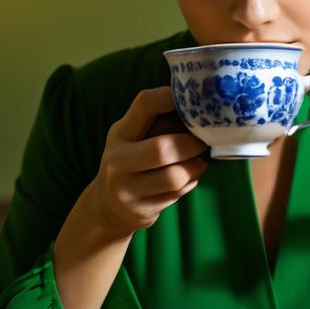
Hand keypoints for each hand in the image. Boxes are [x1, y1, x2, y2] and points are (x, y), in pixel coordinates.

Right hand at [90, 86, 208, 236]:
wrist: (107, 205)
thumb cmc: (131, 161)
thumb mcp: (133, 136)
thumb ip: (158, 121)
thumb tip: (200, 106)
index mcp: (120, 133)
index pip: (145, 104)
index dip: (172, 98)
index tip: (193, 100)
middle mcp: (117, 160)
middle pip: (163, 148)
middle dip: (191, 144)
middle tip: (202, 143)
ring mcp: (126, 189)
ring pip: (175, 176)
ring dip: (195, 167)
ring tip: (198, 162)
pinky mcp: (139, 210)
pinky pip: (176, 195)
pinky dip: (190, 184)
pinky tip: (188, 178)